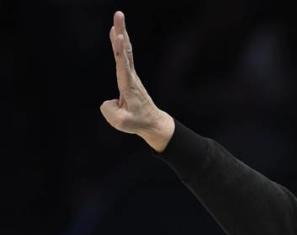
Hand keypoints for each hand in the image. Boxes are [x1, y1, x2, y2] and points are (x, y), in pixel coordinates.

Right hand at [100, 11, 173, 151]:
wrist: (152, 122)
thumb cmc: (137, 123)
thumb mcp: (121, 123)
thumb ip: (109, 111)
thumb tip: (108, 101)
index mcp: (128, 85)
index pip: (123, 65)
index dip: (120, 50)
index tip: (120, 35)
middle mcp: (131, 76)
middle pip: (126, 50)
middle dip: (122, 31)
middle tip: (119, 14)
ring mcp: (131, 75)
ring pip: (126, 50)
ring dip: (121, 33)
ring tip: (118, 19)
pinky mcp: (129, 76)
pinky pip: (124, 55)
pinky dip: (120, 43)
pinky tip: (117, 35)